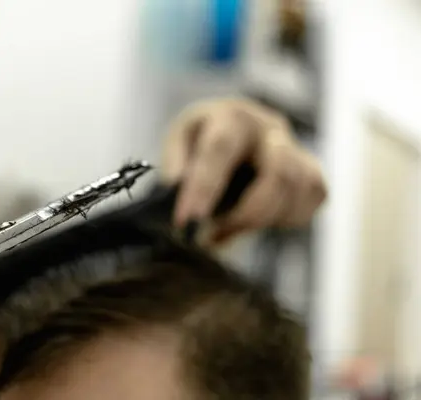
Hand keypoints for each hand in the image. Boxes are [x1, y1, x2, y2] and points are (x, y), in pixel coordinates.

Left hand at [161, 98, 326, 242]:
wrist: (232, 132)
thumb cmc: (202, 139)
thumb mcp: (179, 143)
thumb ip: (175, 166)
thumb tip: (174, 192)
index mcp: (231, 117)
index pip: (221, 149)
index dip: (205, 187)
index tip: (187, 220)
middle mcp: (270, 128)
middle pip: (278, 172)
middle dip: (245, 215)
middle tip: (213, 237)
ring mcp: (296, 149)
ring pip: (298, 190)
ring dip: (262, 220)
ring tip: (228, 231)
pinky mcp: (311, 172)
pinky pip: (312, 201)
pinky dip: (285, 219)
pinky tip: (257, 220)